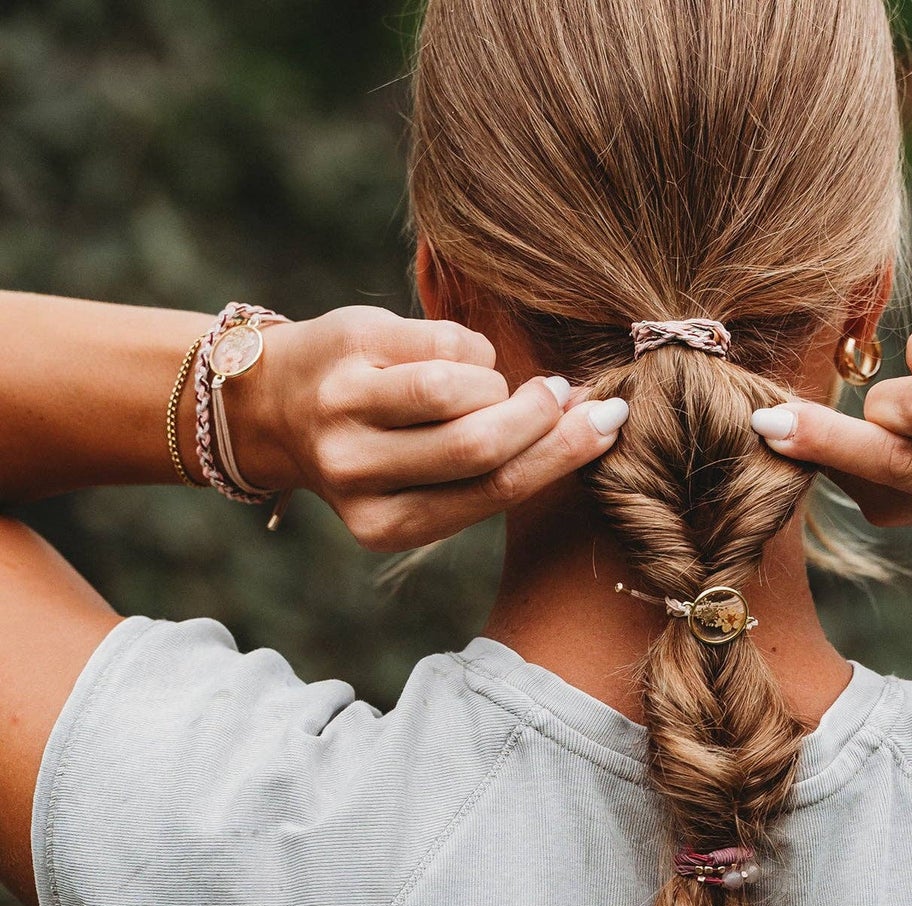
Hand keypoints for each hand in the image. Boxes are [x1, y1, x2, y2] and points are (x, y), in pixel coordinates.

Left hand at [226, 306, 626, 550]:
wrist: (271, 400)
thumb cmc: (377, 443)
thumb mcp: (424, 479)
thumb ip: (495, 464)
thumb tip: (597, 421)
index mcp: (386, 526)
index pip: (496, 490)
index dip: (563, 453)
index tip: (610, 420)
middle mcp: (356, 476)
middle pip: (481, 445)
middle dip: (539, 414)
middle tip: (561, 393)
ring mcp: (343, 412)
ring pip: (458, 390)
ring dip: (493, 380)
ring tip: (487, 383)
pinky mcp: (344, 351)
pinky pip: (439, 343)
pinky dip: (466, 348)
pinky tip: (450, 356)